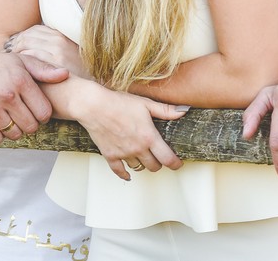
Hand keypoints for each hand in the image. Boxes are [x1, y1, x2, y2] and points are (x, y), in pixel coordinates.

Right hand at [0, 51, 68, 144]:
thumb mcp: (20, 60)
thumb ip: (44, 69)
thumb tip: (65, 74)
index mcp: (20, 80)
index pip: (44, 112)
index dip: (43, 115)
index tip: (36, 110)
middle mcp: (6, 94)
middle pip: (31, 126)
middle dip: (30, 124)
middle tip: (23, 116)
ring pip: (14, 134)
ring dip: (15, 130)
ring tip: (10, 118)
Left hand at [5, 25, 88, 78]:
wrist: (86, 96)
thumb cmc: (74, 84)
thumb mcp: (65, 63)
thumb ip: (50, 55)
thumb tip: (31, 55)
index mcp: (62, 37)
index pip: (35, 30)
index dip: (22, 37)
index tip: (14, 45)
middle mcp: (59, 40)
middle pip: (28, 34)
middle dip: (15, 42)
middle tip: (6, 52)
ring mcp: (56, 49)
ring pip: (26, 41)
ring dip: (15, 50)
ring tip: (9, 60)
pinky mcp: (52, 62)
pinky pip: (29, 54)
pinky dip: (20, 59)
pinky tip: (16, 67)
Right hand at [73, 83, 187, 180]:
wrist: (94, 106)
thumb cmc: (118, 102)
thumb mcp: (145, 104)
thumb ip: (165, 110)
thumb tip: (183, 111)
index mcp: (149, 137)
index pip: (167, 158)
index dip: (175, 164)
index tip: (177, 164)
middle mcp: (137, 149)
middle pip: (154, 166)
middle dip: (159, 163)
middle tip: (159, 157)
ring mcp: (123, 154)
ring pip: (138, 168)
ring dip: (142, 164)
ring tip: (143, 158)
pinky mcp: (110, 155)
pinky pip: (119, 171)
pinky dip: (124, 174)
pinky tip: (128, 174)